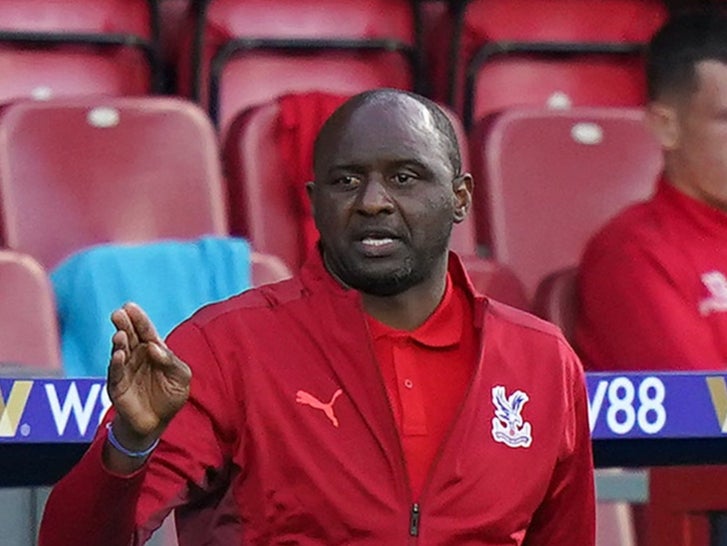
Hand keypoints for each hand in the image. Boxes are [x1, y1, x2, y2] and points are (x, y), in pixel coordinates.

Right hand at [107, 303, 190, 453]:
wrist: (157, 423)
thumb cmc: (170, 396)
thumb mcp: (181, 377)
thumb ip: (172, 361)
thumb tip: (155, 347)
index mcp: (153, 350)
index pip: (146, 331)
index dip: (139, 319)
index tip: (130, 306)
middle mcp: (136, 356)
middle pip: (129, 336)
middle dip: (124, 324)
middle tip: (118, 313)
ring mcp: (125, 369)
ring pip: (120, 351)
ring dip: (119, 342)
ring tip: (120, 334)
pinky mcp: (117, 386)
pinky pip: (116, 373)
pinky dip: (117, 363)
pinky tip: (118, 354)